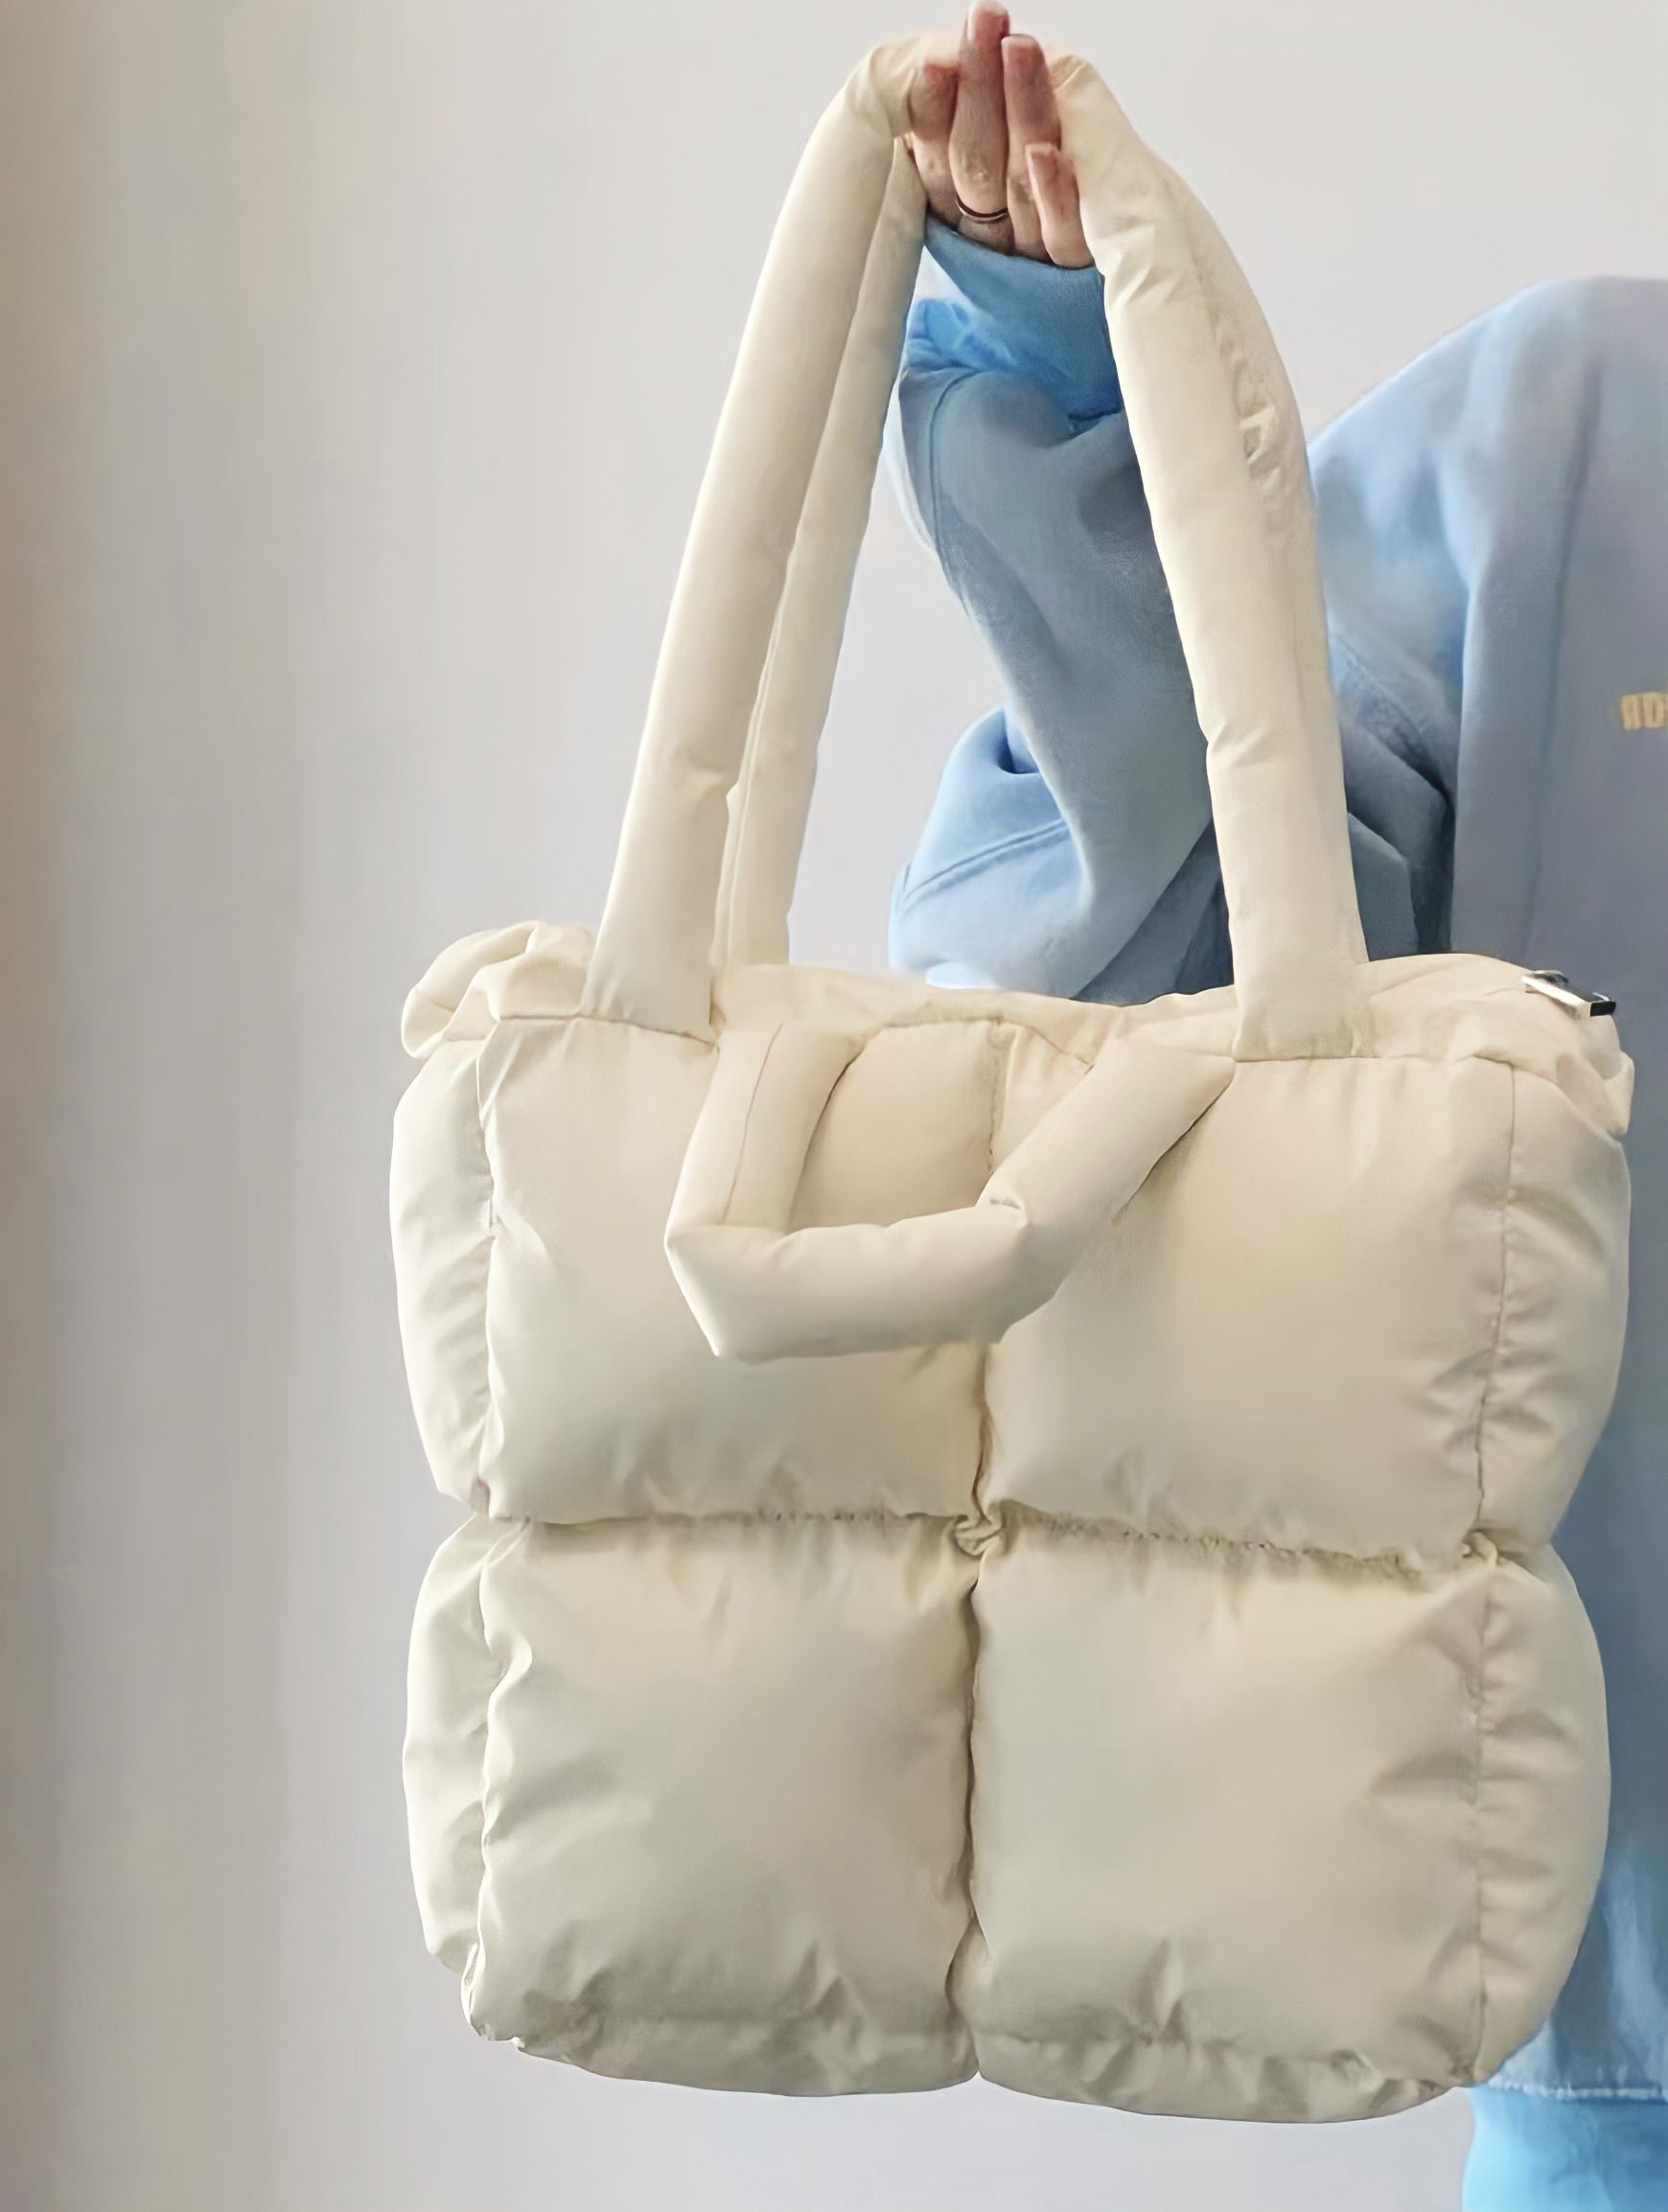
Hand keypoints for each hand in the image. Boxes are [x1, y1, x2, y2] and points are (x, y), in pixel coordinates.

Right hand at [906, 8, 1090, 265]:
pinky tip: (1046, 152)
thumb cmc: (1037, 199)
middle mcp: (987, 229)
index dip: (932, 110)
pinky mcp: (1073, 265)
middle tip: (983, 21)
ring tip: (1019, 49)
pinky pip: (1061, 235)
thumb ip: (968, 108)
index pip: (936, 153)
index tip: (933, 61)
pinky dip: (1053, 194)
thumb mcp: (991, 144)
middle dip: (977, 88)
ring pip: (1016, 186)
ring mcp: (1029, 251)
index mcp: (955, 201)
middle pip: (974, 163)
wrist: (1120, 267)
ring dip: (1021, 113)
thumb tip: (946, 56)